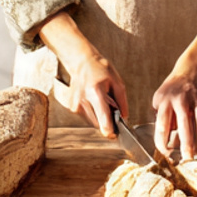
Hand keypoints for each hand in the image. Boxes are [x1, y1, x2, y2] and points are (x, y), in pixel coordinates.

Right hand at [37, 10, 126, 137]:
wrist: (81, 62)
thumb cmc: (100, 69)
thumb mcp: (116, 80)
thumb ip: (122, 100)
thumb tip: (124, 117)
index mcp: (95, 92)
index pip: (102, 118)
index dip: (109, 130)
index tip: (114, 135)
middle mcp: (83, 100)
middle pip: (98, 123)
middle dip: (107, 120)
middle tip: (111, 107)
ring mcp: (75, 105)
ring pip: (92, 121)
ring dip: (100, 116)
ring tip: (101, 100)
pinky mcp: (72, 107)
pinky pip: (87, 117)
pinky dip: (93, 112)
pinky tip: (93, 100)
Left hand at [153, 64, 196, 159]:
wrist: (190, 71)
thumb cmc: (172, 92)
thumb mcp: (159, 100)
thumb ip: (160, 119)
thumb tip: (164, 143)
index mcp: (165, 100)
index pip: (162, 124)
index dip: (163, 141)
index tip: (166, 153)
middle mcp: (181, 98)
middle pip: (184, 122)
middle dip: (186, 142)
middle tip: (187, 158)